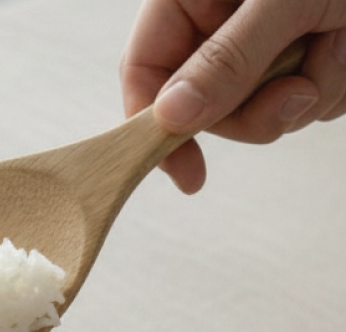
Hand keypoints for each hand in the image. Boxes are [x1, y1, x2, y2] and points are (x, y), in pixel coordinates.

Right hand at [120, 0, 345, 192]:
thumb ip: (227, 59)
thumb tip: (171, 117)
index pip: (145, 70)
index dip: (155, 126)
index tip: (187, 171)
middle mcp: (221, 19)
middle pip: (205, 105)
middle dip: (258, 110)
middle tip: (300, 87)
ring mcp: (264, 40)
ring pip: (261, 110)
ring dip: (310, 93)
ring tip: (341, 39)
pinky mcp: (304, 53)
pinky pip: (304, 101)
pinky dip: (335, 84)